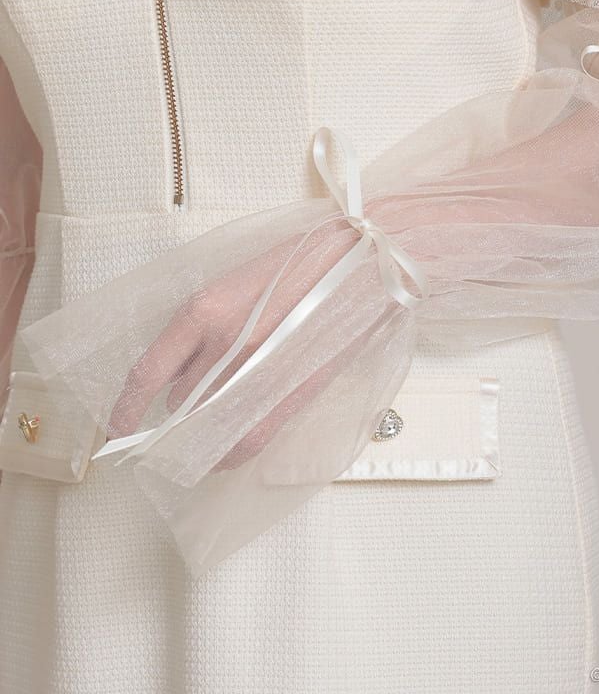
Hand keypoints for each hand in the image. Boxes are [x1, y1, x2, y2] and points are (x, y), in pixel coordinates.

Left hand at [105, 217, 363, 454]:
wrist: (363, 265)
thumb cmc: (303, 263)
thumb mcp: (238, 282)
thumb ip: (206, 324)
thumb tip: (183, 370)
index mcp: (206, 309)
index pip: (149, 371)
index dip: (127, 406)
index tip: (119, 425)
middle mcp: (226, 345)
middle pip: (179, 401)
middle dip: (178, 405)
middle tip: (188, 402)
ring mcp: (258, 373)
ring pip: (207, 422)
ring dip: (202, 426)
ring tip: (214, 415)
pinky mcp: (289, 394)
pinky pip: (243, 442)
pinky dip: (227, 451)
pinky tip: (224, 449)